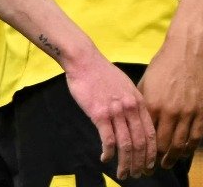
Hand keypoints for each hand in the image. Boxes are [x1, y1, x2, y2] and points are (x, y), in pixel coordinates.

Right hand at [64, 55, 155, 179]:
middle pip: (140, 143)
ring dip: (125, 163)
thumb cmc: (101, 72)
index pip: (151, 134)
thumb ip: (132, 104)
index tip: (148, 165)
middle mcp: (131, 109)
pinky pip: (108, 139)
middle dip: (140, 163)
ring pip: (126, 145)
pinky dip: (108, 153)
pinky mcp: (99, 114)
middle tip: (136, 174)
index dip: (151, 154)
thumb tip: (134, 121)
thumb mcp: (125, 86)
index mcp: (139, 102)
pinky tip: (105, 158)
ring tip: (122, 173)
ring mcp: (115, 111)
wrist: (83, 60)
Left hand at [138, 35, 202, 168]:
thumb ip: (141, 103)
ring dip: (172, 157)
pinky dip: (189, 148)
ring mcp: (188, 113)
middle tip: (150, 166)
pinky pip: (196, 137)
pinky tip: (183, 152)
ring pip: (180, 144)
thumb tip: (134, 119)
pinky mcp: (202, 112)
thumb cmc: (162, 66)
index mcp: (152, 104)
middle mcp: (170, 112)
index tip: (137, 156)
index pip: (145, 134)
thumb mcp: (145, 84)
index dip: (141, 148)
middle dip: (155, 158)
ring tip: (166, 163)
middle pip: (162, 144)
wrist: (186, 53)